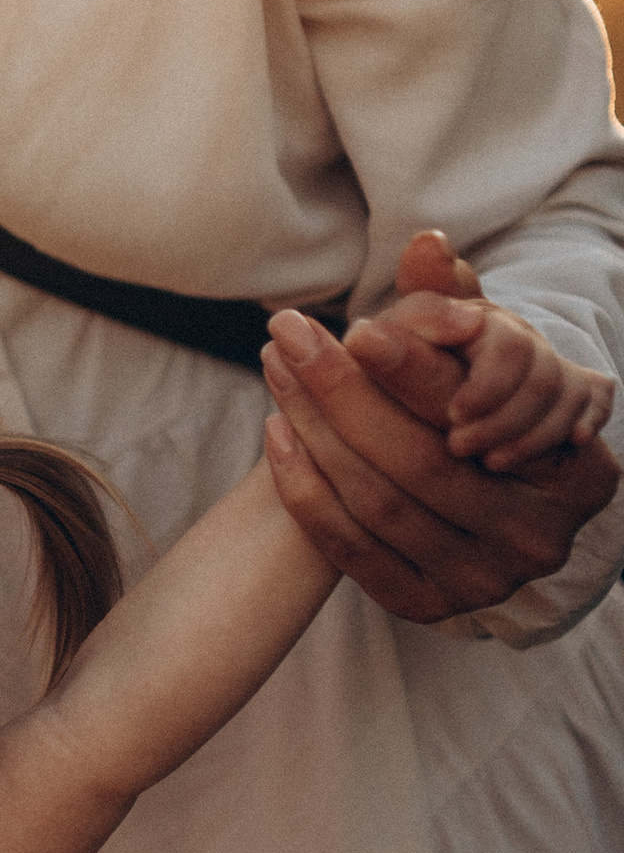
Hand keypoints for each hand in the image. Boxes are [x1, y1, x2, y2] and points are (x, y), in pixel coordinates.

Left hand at [259, 230, 620, 621]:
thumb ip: (457, 303)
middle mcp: (537, 538)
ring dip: (313, 431)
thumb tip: (425, 244)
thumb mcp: (485, 357)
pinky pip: (349, 549)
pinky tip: (277, 433)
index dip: (411, 368)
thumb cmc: (480, 413)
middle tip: (288, 334)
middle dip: (344, 392)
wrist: (474, 511)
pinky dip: (305, 490)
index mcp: (576, 474)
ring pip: (377, 501)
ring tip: (276, 370)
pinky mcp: (426, 608)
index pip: (475, 414)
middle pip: (419, 459)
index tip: (352, 324)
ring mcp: (483, 583)